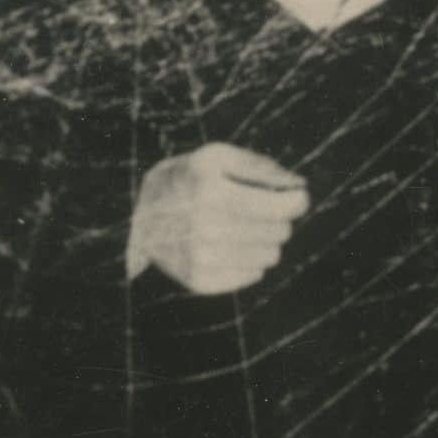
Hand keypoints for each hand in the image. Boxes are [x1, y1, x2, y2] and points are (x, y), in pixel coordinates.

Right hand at [127, 143, 308, 294]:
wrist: (137, 218)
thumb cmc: (186, 181)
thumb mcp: (215, 157)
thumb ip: (261, 166)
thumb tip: (299, 185)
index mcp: (212, 191)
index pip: (285, 207)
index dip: (296, 200)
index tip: (292, 196)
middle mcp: (205, 226)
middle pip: (281, 231)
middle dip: (277, 219)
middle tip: (255, 210)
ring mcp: (201, 257)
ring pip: (271, 256)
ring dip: (264, 241)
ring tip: (241, 227)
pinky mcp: (199, 280)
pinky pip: (253, 276)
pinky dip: (248, 262)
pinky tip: (229, 247)